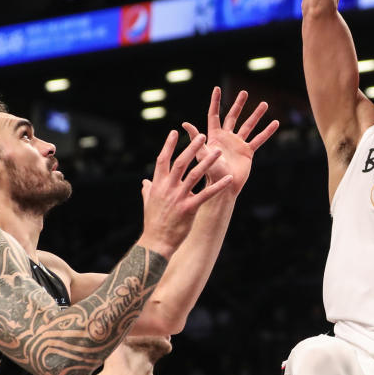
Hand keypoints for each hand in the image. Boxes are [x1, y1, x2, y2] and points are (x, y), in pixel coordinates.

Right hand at [138, 131, 232, 256]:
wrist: (156, 242)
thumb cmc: (153, 222)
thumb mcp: (148, 203)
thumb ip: (148, 190)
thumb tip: (145, 181)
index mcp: (158, 184)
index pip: (163, 160)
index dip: (168, 145)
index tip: (174, 132)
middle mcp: (168, 188)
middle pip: (181, 162)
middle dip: (191, 147)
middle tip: (202, 135)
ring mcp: (178, 197)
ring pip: (194, 175)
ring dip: (207, 162)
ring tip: (218, 151)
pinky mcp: (189, 208)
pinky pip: (206, 194)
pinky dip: (218, 186)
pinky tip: (229, 179)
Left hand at [181, 87, 278, 193]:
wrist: (224, 188)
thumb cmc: (210, 173)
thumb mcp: (202, 154)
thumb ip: (196, 139)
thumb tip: (184, 123)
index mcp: (214, 136)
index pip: (214, 115)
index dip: (215, 102)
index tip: (217, 89)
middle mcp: (226, 137)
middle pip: (233, 116)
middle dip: (238, 104)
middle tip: (244, 92)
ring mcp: (238, 144)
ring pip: (248, 125)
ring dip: (256, 115)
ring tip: (264, 104)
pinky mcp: (247, 152)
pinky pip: (259, 139)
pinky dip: (267, 132)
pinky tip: (275, 123)